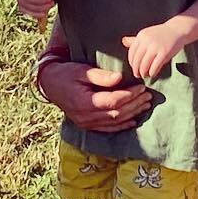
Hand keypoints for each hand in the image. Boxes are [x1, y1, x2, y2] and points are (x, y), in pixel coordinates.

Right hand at [36, 61, 150, 132]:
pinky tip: (132, 120)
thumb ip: (100, 76)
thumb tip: (119, 78)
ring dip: (131, 114)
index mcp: (84, 102)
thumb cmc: (66, 73)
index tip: (141, 87)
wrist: (49, 84)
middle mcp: (85, 117)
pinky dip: (121, 125)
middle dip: (134, 104)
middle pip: (116, 114)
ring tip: (144, 105)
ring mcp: (86, 123)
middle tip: (148, 95)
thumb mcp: (81, 70)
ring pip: (114, 122)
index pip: (112, 102)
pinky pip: (107, 128)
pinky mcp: (87, 125)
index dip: (129, 95)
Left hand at [123, 21, 184, 78]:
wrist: (177, 29)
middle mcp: (147, 40)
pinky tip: (152, 74)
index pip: (132, 52)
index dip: (131, 62)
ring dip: (143, 72)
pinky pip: (155, 66)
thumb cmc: (161, 34)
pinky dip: (152, 72)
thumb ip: (136, 40)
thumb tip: (123, 41)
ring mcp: (156, 46)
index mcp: (141, 36)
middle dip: (136, 70)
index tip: (134, 68)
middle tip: (137, 75)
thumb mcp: (147, 34)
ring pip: (145, 64)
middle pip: (137, 59)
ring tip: (145, 75)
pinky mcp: (164, 52)